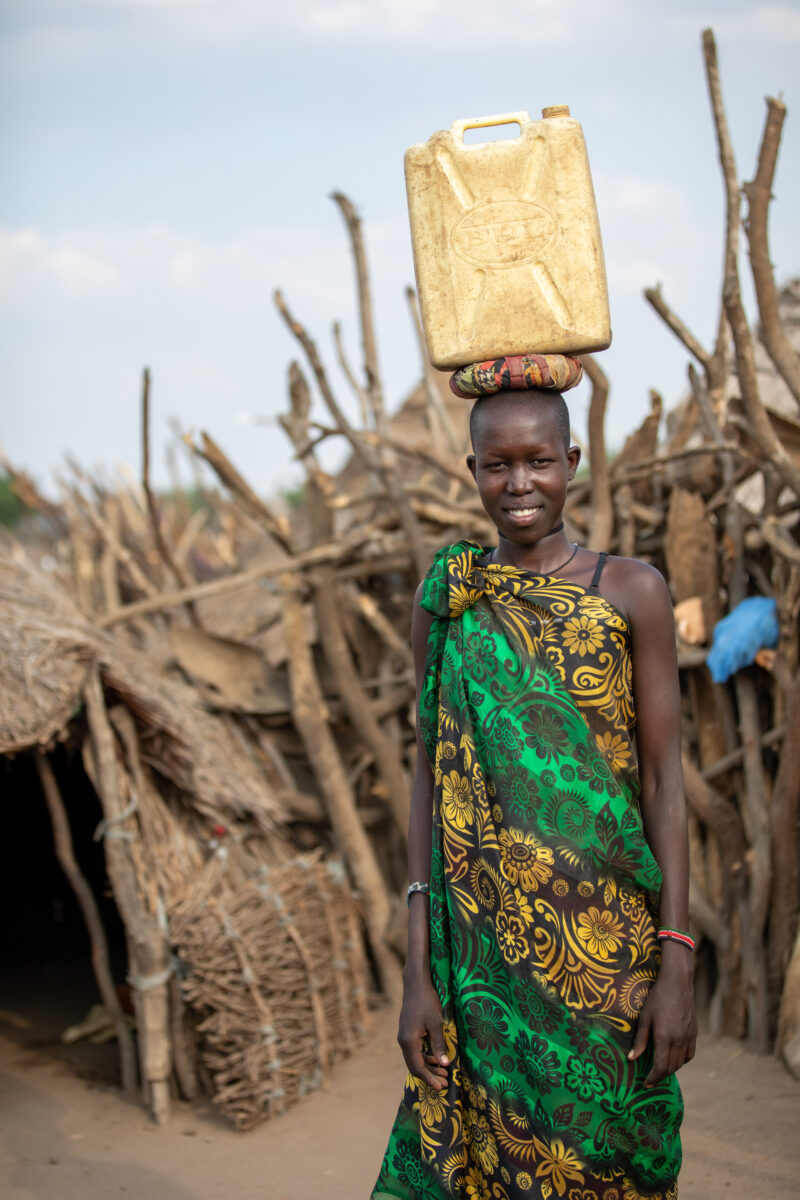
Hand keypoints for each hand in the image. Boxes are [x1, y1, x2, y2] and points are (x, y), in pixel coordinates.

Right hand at [397, 971, 449, 1090]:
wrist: (415, 984)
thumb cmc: (427, 1001)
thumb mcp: (436, 1023)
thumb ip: (439, 1045)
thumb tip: (444, 1065)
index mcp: (409, 1041)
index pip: (418, 1067)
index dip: (429, 1078)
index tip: (441, 1087)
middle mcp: (403, 1041)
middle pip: (414, 1066)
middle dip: (429, 1076)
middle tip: (445, 1083)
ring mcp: (403, 1037)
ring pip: (414, 1059)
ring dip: (428, 1067)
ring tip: (444, 1073)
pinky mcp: (407, 1033)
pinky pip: (414, 1051)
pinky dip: (425, 1058)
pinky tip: (436, 1059)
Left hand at [628, 954, 696, 1086]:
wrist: (678, 984)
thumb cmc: (657, 999)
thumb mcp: (645, 1018)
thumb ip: (639, 1040)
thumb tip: (631, 1059)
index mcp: (664, 1037)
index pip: (660, 1066)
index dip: (653, 1078)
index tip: (646, 1084)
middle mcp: (678, 1040)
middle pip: (671, 1067)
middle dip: (660, 1076)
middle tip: (651, 1079)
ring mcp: (688, 1037)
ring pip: (681, 1063)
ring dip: (671, 1069)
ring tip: (661, 1069)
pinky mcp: (694, 1033)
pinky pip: (690, 1054)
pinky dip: (682, 1061)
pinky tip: (674, 1058)